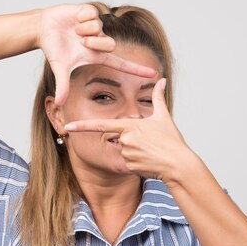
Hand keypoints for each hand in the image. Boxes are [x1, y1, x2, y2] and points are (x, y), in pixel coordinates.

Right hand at [37, 4, 156, 105]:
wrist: (44, 28)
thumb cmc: (54, 49)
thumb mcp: (61, 68)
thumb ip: (63, 86)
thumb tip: (59, 104)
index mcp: (98, 55)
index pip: (122, 64)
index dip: (138, 70)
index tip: (154, 74)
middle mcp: (100, 41)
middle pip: (109, 44)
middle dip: (93, 43)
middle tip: (80, 42)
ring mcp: (97, 27)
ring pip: (99, 28)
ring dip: (83, 30)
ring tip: (74, 31)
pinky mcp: (91, 11)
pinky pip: (92, 14)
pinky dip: (81, 18)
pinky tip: (74, 20)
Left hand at [64, 78, 192, 181]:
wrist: (178, 164)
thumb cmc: (172, 141)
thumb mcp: (164, 117)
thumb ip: (158, 98)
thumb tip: (161, 80)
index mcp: (130, 125)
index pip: (101, 125)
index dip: (83, 126)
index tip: (68, 127)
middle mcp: (125, 139)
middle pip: (120, 139)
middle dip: (132, 141)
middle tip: (150, 144)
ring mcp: (126, 153)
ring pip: (125, 151)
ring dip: (136, 152)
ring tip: (151, 152)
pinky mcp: (129, 165)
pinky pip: (128, 162)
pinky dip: (138, 162)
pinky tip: (150, 162)